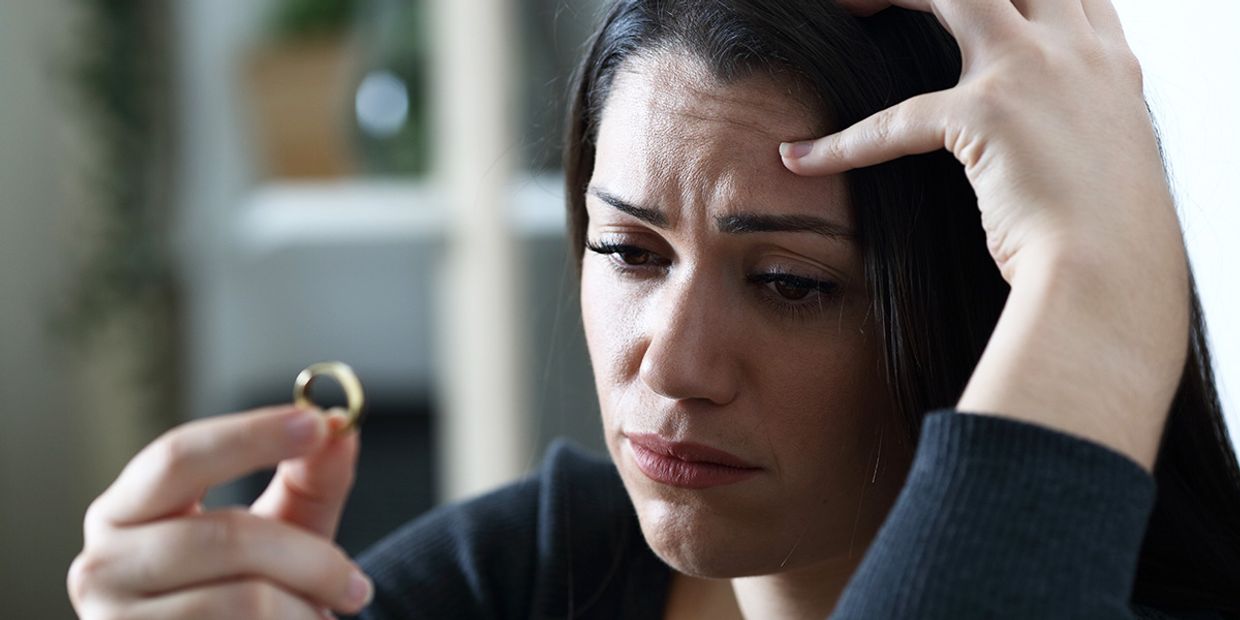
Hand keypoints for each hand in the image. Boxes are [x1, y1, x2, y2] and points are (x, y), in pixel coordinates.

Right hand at [67, 406, 370, 618]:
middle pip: (226, 536)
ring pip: (247, 599)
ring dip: (304, 608)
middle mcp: (102, 565)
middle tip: (355, 583)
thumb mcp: (281, 530)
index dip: (250, 436)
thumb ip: (310, 480)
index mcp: (125, 511)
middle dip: (309, 557)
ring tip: (316, 619)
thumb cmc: (247, 595)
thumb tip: (340, 428)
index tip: (316, 424)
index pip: (178, 456)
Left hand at [782, 0, 1188, 469]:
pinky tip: (800, 158)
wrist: (1115, 282)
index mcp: (1110, 67)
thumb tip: (1032, 162)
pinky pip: (895, 119)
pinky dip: (840, 143)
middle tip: (884, 3)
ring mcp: (1037, 73)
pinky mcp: (989, 114)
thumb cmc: (1109, 252)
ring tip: (843, 8)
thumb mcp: (1104, 176)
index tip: (976, 7)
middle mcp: (1079, 54)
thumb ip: (1068, 143)